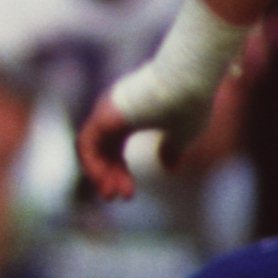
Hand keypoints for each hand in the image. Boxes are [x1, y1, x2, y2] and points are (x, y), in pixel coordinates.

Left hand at [76, 0, 248, 202]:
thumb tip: (168, 168)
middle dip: (109, 176)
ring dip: (99, 173)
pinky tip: (103, 180)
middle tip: (117, 198)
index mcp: (130, 116)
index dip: (120, 171)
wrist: (190, 80)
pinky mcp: (103, 114)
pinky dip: (92, 164)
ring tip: (111, 194)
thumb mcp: (184, 133)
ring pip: (91, 148)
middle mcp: (113, 112)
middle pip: (101, 150)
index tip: (128, 193)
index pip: (114, 148)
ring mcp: (106, 111)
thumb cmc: (190, 102)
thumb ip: (173, 149)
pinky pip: (86, 143)